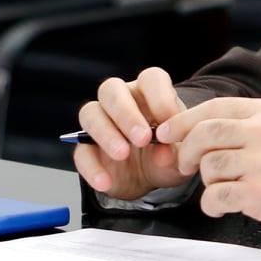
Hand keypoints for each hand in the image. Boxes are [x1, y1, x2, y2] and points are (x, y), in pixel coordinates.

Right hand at [73, 67, 191, 199]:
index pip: (151, 78)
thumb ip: (175, 153)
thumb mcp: (179, 155)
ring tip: (122, 154)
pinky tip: (105, 181)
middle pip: (111, 89)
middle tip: (142, 138)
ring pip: (90, 113)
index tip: (171, 120)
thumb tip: (162, 155)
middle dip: (126, 113)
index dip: (160, 96)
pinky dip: (92, 167)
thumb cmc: (167, 153)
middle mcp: (121, 100)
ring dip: (105, 133)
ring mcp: (100, 122)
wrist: (150, 179)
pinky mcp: (87, 149)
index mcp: (148, 93)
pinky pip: (81, 152)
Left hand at [156, 98, 260, 245]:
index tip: (167, 132)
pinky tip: (220, 208)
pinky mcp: (259, 194)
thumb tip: (207, 127)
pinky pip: (216, 196)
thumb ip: (252, 123)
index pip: (215, 107)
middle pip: (204, 134)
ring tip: (218, 190)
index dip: (184, 120)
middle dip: (186, 150)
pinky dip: (210, 205)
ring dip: (205, 182)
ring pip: (208, 166)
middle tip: (184, 165)